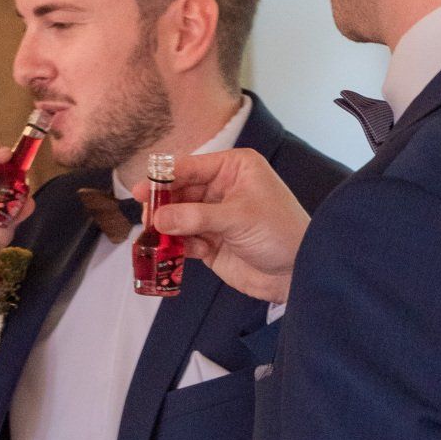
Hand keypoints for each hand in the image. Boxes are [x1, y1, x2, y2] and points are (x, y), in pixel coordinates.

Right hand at [155, 149, 309, 305]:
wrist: (299, 272)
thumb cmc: (280, 232)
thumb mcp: (238, 217)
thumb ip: (195, 217)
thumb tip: (158, 219)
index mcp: (233, 168)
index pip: (190, 167)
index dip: (163, 178)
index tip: (141, 192)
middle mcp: (222, 188)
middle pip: (178, 192)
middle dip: (163, 207)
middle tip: (147, 221)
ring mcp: (214, 216)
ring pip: (177, 217)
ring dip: (169, 229)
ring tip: (162, 240)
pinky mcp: (211, 241)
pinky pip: (184, 240)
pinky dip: (183, 246)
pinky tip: (197, 252)